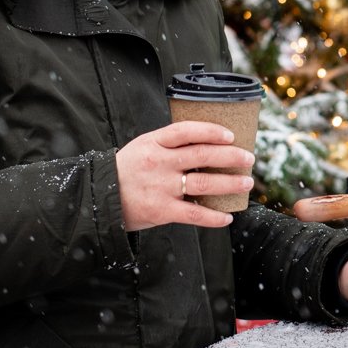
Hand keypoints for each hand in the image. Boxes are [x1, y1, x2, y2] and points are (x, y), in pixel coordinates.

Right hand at [115, 120, 254, 230]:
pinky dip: (213, 216)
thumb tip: (207, 144)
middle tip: (248, 159)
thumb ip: (170, 144)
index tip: (231, 136)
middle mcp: (159, 162)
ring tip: (246, 183)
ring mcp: (161, 186)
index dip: (211, 131)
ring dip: (230, 183)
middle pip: (203, 155)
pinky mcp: (161, 210)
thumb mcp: (143, 146)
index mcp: (154, 142)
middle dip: (231, 156)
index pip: (187, 131)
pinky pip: (194, 213)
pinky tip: (227, 217)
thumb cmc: (126, 170)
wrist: (99, 196)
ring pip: (204, 182)